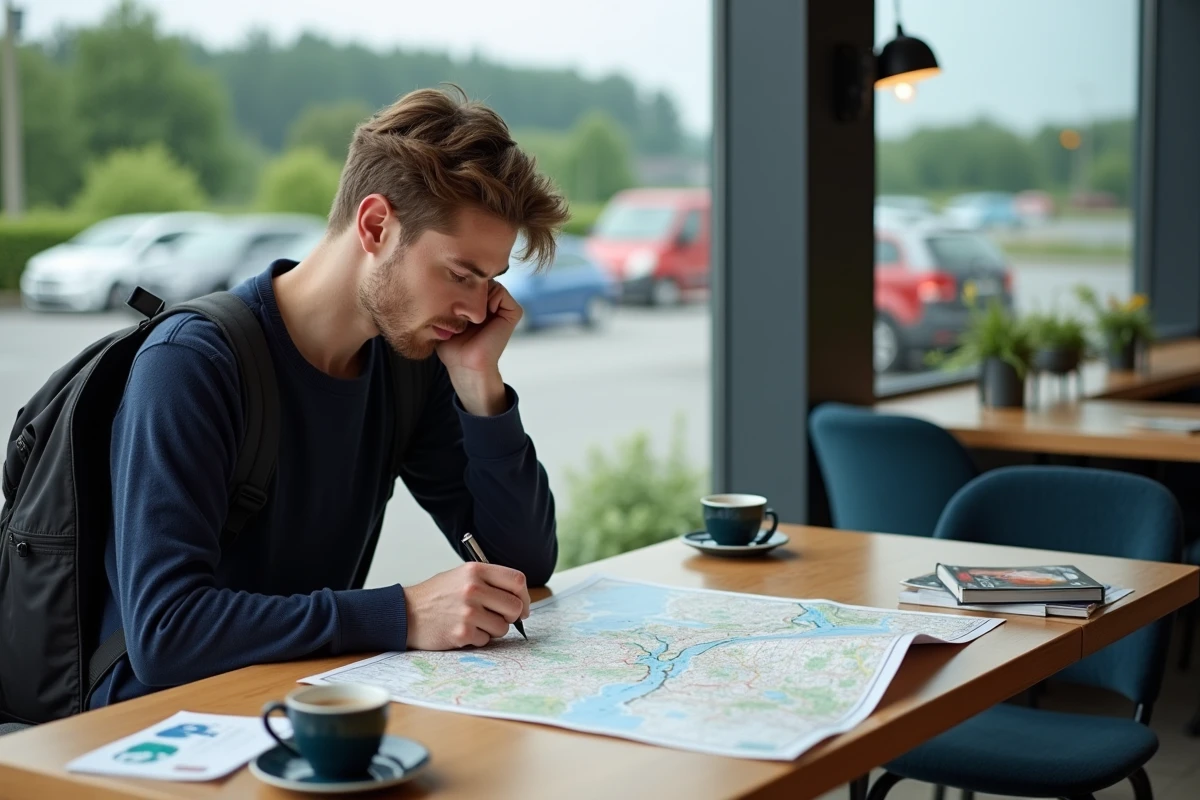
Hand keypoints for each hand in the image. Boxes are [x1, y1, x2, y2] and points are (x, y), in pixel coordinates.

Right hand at [403, 562, 530, 649]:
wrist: (405, 612)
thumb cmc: (437, 595)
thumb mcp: (461, 576)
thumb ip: (489, 582)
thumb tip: (519, 599)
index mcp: (475, 571)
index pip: (517, 580)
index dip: (524, 596)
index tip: (522, 606)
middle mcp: (473, 589)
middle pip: (515, 606)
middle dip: (512, 616)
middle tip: (500, 618)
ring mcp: (468, 611)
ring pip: (503, 627)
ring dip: (493, 629)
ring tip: (475, 623)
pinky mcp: (462, 632)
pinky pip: (486, 640)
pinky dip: (478, 638)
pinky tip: (463, 631)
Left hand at [436, 282, 520, 414]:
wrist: (464, 365)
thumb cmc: (452, 345)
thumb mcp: (443, 316)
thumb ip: (445, 297)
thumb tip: (444, 275)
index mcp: (478, 304)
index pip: (471, 279)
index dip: (459, 280)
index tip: (448, 290)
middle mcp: (492, 303)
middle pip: (481, 278)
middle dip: (468, 284)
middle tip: (457, 299)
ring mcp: (504, 307)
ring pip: (490, 283)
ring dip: (477, 293)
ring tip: (469, 310)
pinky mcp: (512, 312)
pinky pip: (501, 291)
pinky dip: (489, 298)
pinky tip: (482, 313)